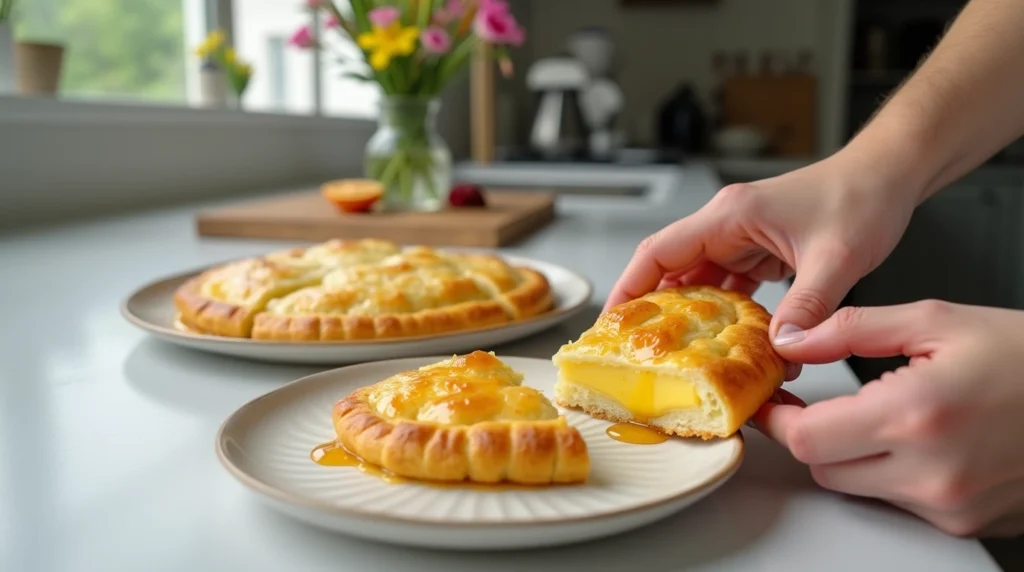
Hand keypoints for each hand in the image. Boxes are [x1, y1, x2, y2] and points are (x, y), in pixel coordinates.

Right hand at [605, 156, 915, 353]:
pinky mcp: (760, 252)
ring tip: (680, 356)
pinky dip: (726, 315)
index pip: (659, 252)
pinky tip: (727, 343)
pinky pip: (729, 288)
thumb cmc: (862, 197)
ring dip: (693, 318)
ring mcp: (743, 239)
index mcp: (729, 216)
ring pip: (700, 283)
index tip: (612, 324)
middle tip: (642, 353)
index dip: (630, 287)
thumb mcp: (836, 258)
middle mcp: (728, 225)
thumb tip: (782, 350)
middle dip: (655, 311)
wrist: (890, 176)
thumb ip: (808, 306)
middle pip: (672, 271)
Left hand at [755, 300, 1023, 536]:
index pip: (808, 438)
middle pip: (824, 467)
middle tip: (826, 402)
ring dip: (852, 454)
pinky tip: (923, 439)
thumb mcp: (937, 321)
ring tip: (889, 413)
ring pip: (857, 487)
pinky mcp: (965, 522)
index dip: (779, 419)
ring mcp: (950, 506)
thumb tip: (794, 337)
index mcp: (916, 415)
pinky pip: (898, 502)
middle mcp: (931, 472)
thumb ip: (853, 329)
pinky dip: (892, 473)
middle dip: (814, 433)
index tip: (771, 402)